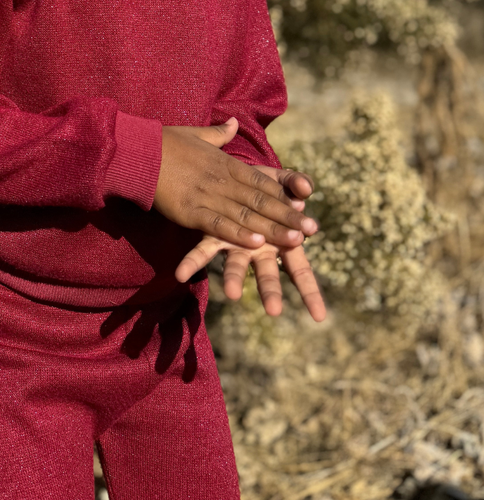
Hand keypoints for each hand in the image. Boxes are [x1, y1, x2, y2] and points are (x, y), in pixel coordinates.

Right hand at [154, 120, 318, 251]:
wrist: (137, 151)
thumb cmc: (163, 142)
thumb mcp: (194, 134)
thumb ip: (218, 133)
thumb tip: (235, 123)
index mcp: (224, 162)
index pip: (261, 181)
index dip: (284, 195)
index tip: (305, 206)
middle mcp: (221, 179)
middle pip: (261, 200)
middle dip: (288, 216)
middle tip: (313, 230)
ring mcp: (207, 195)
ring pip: (246, 215)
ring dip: (272, 229)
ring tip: (295, 241)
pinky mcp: (190, 210)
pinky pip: (218, 225)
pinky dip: (238, 234)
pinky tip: (256, 244)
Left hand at [173, 165, 325, 321]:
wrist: (234, 183)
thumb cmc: (267, 189)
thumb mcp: (284, 182)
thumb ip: (297, 183)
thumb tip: (307, 188)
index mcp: (283, 240)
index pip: (302, 271)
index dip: (311, 292)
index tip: (320, 316)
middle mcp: (260, 249)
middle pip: (268, 274)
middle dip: (270, 290)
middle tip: (273, 310)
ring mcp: (236, 246)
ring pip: (235, 266)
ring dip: (233, 279)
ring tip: (231, 294)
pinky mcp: (213, 237)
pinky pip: (202, 251)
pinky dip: (192, 262)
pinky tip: (180, 274)